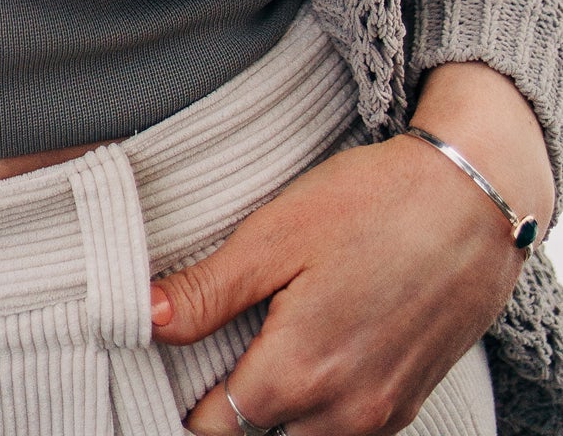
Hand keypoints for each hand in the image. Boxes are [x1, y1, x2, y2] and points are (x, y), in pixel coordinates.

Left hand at [152, 117, 535, 435]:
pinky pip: (346, 427)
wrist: (471, 205)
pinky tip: (315, 343)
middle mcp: (342, 413)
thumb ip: (208, 291)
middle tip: (221, 337)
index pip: (213, 426)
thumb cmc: (372, 206)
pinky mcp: (407, 403)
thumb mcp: (275, 235)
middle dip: (231, 399)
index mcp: (298, 374)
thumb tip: (146, 319)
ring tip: (268, 337)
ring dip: (278, 403)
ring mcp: (380, 415)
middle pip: (257, 435)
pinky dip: (320, 401)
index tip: (176, 356)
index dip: (184, 395)